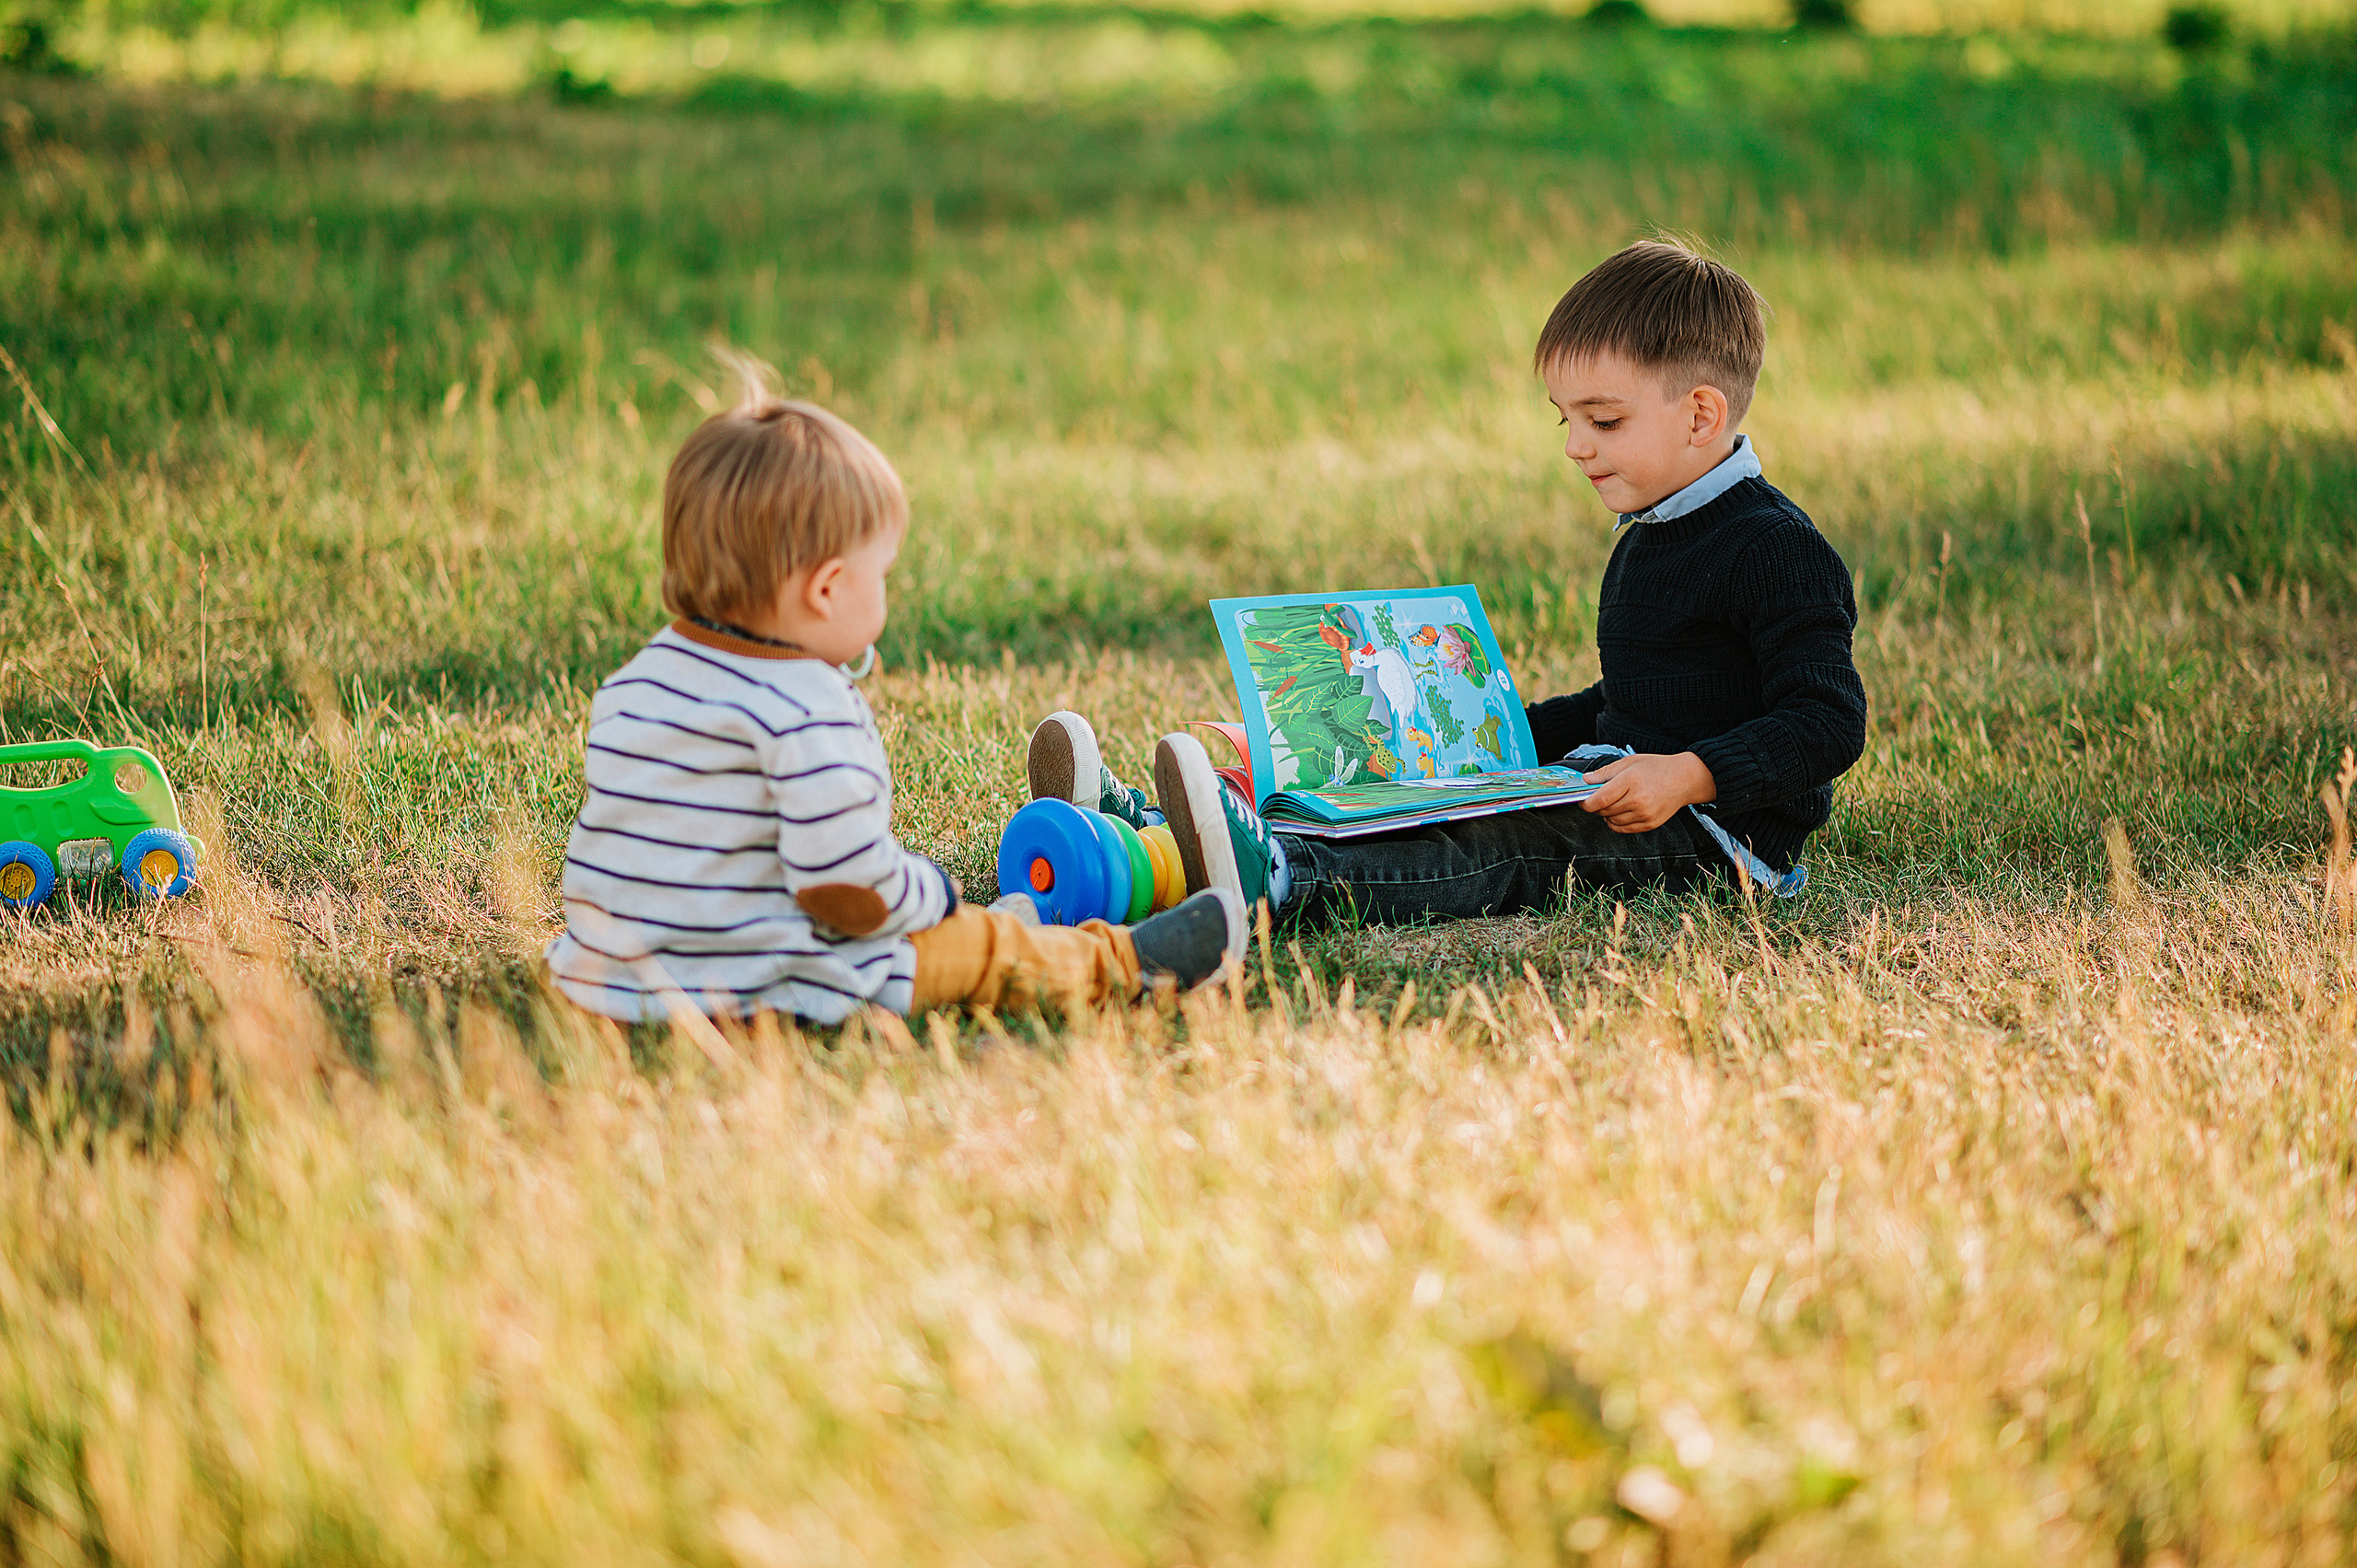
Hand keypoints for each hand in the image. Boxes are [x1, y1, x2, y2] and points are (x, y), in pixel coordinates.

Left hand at [1578, 752, 1715, 833]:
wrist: (1684, 779)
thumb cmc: (1656, 768)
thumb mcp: (1630, 762)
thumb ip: (1606, 772)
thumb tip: (1586, 781)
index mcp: (1631, 781)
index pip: (1600, 799)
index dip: (1586, 802)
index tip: (1582, 800)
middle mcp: (1638, 800)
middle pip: (1604, 811)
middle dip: (1596, 806)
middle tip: (1599, 797)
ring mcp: (1645, 814)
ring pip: (1612, 821)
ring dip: (1606, 814)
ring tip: (1614, 802)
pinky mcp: (1649, 824)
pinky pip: (1623, 828)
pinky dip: (1616, 822)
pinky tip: (1621, 811)